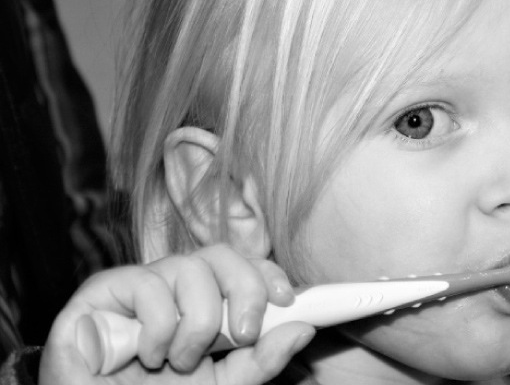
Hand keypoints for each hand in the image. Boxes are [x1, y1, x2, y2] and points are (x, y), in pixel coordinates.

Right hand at [39, 244, 314, 384]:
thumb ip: (261, 359)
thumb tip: (303, 329)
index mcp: (204, 302)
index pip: (242, 265)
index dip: (267, 274)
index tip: (286, 301)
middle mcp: (173, 286)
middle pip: (221, 254)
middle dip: (244, 291)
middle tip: (243, 333)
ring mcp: (138, 285)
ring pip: (189, 268)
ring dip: (196, 324)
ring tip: (179, 361)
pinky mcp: (101, 291)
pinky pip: (147, 285)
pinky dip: (158, 328)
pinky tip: (143, 356)